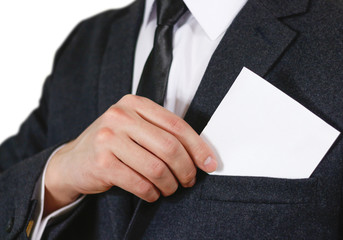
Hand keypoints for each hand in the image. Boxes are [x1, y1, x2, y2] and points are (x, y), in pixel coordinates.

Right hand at [44, 94, 216, 214]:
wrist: (73, 160)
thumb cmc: (112, 144)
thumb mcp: (134, 127)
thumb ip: (161, 132)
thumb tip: (200, 154)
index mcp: (134, 103)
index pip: (176, 125)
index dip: (198, 147)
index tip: (210, 164)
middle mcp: (120, 116)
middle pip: (169, 147)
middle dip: (186, 169)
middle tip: (189, 181)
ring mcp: (108, 138)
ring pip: (156, 167)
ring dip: (169, 184)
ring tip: (170, 188)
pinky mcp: (101, 162)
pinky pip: (139, 183)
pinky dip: (152, 193)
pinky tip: (152, 193)